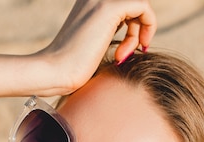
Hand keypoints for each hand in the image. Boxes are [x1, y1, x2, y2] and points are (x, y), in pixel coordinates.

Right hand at [38, 0, 155, 94]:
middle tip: (127, 53)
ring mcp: (100, 0)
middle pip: (132, 6)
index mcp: (88, 3)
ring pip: (139, 5)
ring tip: (124, 55)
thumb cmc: (71, 68)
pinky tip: (131, 49)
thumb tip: (133, 35)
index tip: (128, 49)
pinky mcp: (109, 8)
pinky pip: (143, 7)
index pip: (123, 9)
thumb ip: (108, 33)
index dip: (132, 26)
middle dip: (137, 28)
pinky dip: (147, 27)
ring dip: (139, 32)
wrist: (56, 73)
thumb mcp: (93, 45)